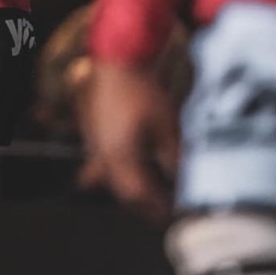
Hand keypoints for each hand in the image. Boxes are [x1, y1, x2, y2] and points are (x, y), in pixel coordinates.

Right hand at [86, 60, 179, 222]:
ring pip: (109, 176)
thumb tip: (183, 181)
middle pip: (120, 191)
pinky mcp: (92, 129)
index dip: (156, 209)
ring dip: (129, 187)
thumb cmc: (141, 91)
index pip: (137, 196)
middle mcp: (102, 153)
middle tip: (162, 208)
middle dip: (142, 203)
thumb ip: (173, 159)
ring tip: (148, 189)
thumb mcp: (166, 126)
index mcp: (119, 157)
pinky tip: (131, 163)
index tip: (174, 214)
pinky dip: (118, 168)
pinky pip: (102, 159)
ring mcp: (94, 140)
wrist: (117, 60)